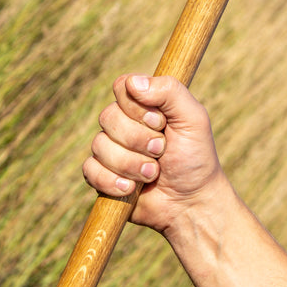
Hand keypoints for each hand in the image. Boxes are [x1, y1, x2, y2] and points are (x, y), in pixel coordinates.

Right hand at [83, 75, 227, 235]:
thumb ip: (170, 92)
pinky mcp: (101, 175)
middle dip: (139, 140)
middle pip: (108, 117)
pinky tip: (132, 189)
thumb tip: (133, 82)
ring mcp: (110, 149)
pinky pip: (90, 170)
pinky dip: (113, 182)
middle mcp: (123, 123)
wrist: (190, 203)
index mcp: (143, 105)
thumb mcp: (193, 119)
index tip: (160, 122)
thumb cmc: (195, 158)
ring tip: (153, 174)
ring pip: (100, 145)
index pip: (121, 87)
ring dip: (131, 164)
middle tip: (161, 151)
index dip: (138, 107)